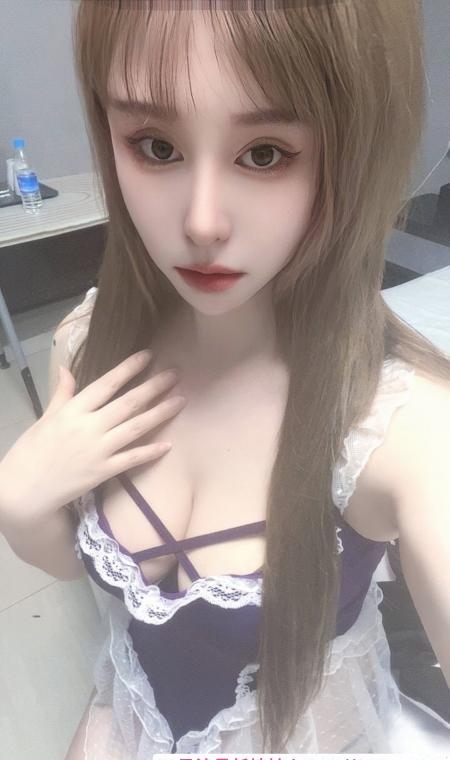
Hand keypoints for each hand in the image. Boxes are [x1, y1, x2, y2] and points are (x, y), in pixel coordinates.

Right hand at [0, 350, 185, 527]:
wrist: (25, 489)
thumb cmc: (33, 450)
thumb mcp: (46, 417)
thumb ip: (63, 393)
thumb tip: (67, 367)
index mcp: (73, 410)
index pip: (107, 384)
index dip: (129, 368)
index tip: (148, 355)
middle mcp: (88, 427)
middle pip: (128, 403)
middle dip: (154, 387)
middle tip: (175, 374)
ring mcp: (98, 450)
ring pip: (136, 428)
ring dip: (160, 413)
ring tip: (180, 400)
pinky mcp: (103, 472)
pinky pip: (132, 459)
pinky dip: (150, 452)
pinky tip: (168, 444)